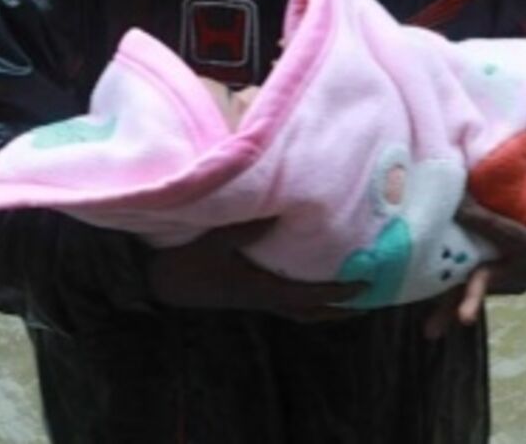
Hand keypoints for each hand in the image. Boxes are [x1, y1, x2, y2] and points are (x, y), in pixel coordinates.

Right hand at [146, 219, 363, 321]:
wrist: (158, 283)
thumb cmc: (185, 262)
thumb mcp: (214, 241)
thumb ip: (245, 228)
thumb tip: (280, 212)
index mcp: (261, 289)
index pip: (310, 296)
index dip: (339, 293)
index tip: (366, 285)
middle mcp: (262, 298)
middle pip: (310, 312)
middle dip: (339, 309)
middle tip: (367, 300)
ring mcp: (253, 299)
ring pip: (297, 311)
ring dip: (323, 308)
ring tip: (344, 299)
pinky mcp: (244, 295)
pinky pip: (283, 302)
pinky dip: (303, 299)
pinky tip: (305, 285)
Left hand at [422, 142, 525, 340]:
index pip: (506, 233)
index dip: (479, 219)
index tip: (454, 206)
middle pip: (492, 279)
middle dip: (473, 296)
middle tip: (462, 317)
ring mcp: (513, 281)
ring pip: (477, 290)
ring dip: (452, 308)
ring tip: (431, 330)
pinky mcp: (501, 283)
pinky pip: (473, 289)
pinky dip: (451, 302)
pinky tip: (431, 324)